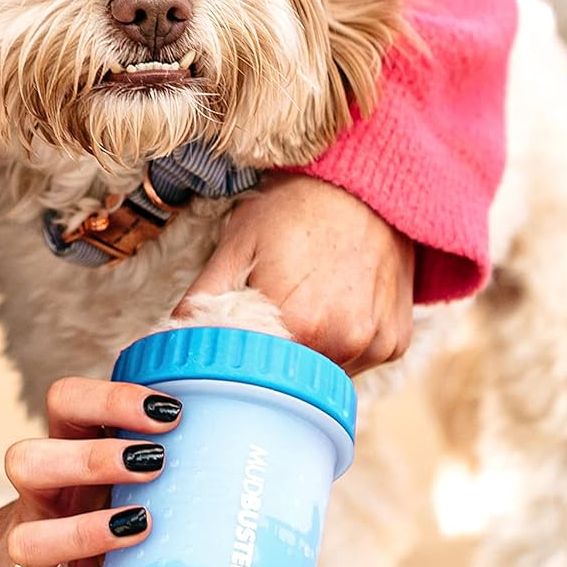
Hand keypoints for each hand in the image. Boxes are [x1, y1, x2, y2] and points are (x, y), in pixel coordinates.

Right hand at [0, 376, 179, 566]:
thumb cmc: (93, 514)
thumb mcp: (110, 474)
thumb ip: (161, 452)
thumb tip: (264, 434)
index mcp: (63, 456)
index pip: (64, 403)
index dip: (107, 399)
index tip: (169, 412)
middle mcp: (42, 503)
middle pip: (27, 460)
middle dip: (91, 457)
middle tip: (155, 462)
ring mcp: (40, 565)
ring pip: (27, 542)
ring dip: (83, 532)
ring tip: (142, 526)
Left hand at [178, 172, 413, 372]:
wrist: (368, 185)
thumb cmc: (295, 208)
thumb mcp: (239, 242)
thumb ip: (205, 298)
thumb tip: (171, 339)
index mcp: (297, 322)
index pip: (252, 373)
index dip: (238, 360)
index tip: (233, 344)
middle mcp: (342, 341)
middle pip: (290, 381)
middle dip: (273, 361)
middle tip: (270, 321)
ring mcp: (374, 344)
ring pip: (324, 375)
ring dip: (308, 355)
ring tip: (306, 307)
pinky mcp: (395, 342)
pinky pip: (358, 361)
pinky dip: (342, 345)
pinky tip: (337, 307)